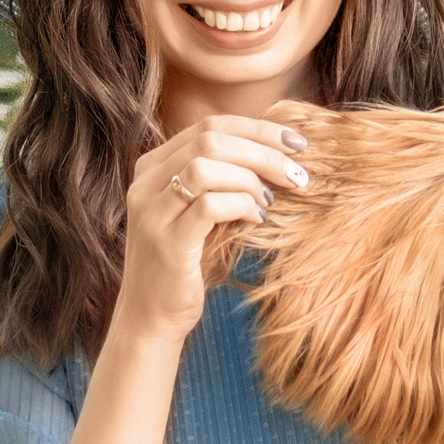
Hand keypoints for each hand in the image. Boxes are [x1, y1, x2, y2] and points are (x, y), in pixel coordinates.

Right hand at [112, 115, 312, 345]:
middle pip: (210, 139)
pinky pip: (210, 206)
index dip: (258, 129)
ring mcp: (152, 212)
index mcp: (152, 167)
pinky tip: (259, 219)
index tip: (296, 143)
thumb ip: (220, 179)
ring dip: (252, 178)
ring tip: (271, 200)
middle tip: (298, 174)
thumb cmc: (185, 263)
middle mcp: (146, 183)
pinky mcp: (167, 243)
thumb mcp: (197, 212)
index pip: (209, 125)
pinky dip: (242, 206)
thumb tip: (276, 152)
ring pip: (207, 166)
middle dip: (263, 151)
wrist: (151, 318)